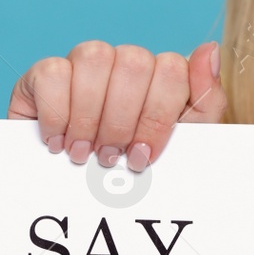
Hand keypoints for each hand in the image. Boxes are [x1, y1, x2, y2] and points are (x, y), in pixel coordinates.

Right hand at [7, 40, 224, 171]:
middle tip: (111, 158)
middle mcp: (123, 64)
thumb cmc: (137, 173)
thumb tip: (210, 50)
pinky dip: (57, 112)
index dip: (158, 117)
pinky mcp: (43, 74)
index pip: (171, 69)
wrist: (83, 204)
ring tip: (84, 153)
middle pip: (134, 62)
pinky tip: (58, 141)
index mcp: (159, 76)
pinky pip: (52, 71)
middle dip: (124, 120)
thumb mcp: (182, 146)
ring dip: (90, 116)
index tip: (144, 156)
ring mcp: (83, 65)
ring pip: (94, 57)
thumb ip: (205, 101)